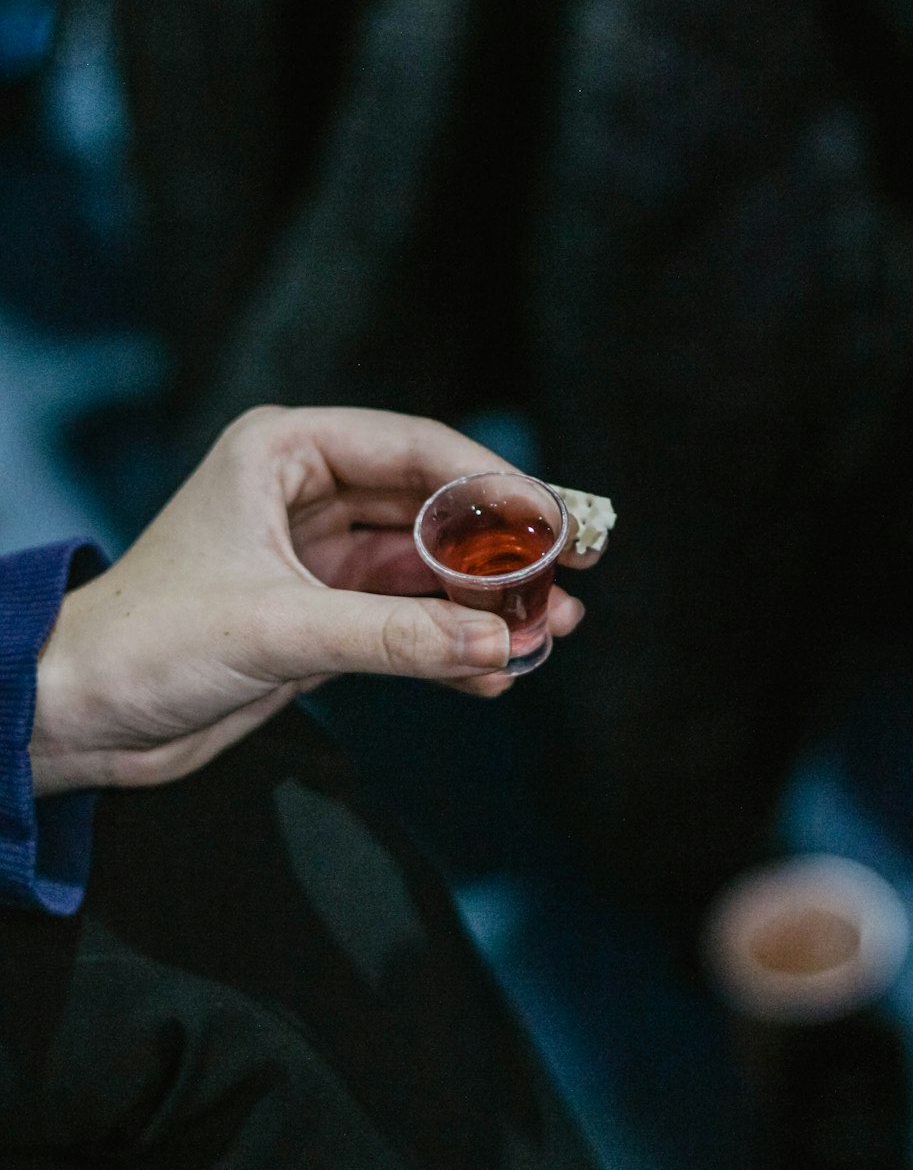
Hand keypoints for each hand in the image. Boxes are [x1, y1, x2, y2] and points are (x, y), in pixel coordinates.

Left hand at [30, 407, 599, 793]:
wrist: (82, 719)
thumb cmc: (146, 644)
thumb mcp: (276, 630)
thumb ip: (392, 637)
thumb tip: (500, 644)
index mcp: (285, 454)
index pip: (416, 450)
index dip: (497, 483)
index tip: (558, 522)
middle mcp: (309, 495)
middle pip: (435, 508)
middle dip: (503, 550)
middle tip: (574, 578)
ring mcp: (320, 559)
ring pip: (428, 570)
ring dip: (486, 604)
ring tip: (550, 633)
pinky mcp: (324, 618)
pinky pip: (407, 622)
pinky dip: (449, 647)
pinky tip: (494, 673)